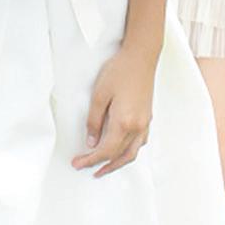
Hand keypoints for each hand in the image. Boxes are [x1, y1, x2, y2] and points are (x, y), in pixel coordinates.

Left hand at [72, 44, 156, 177]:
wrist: (141, 57)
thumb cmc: (119, 71)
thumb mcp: (99, 95)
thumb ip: (94, 121)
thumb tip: (91, 142)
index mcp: (124, 123)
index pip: (105, 151)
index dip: (90, 160)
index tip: (77, 163)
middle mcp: (137, 127)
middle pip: (119, 156)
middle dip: (101, 165)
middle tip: (85, 168)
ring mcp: (144, 123)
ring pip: (132, 153)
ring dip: (117, 164)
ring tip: (103, 168)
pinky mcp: (147, 118)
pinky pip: (139, 143)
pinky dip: (129, 152)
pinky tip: (121, 151)